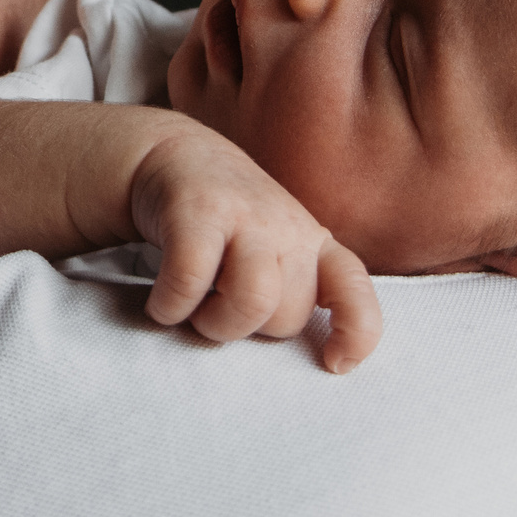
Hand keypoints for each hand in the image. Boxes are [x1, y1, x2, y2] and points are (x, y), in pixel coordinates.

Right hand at [125, 125, 381, 371]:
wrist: (175, 154)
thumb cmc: (226, 223)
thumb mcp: (272, 249)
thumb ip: (289, 289)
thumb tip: (296, 357)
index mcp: (313, 244)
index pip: (353, 288)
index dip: (355, 331)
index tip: (334, 362)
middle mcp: (288, 229)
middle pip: (288, 317)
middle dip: (248, 331)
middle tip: (216, 308)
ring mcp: (245, 216)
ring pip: (254, 303)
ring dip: (216, 324)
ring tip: (194, 312)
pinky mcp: (199, 211)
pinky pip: (192, 281)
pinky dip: (171, 306)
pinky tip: (161, 302)